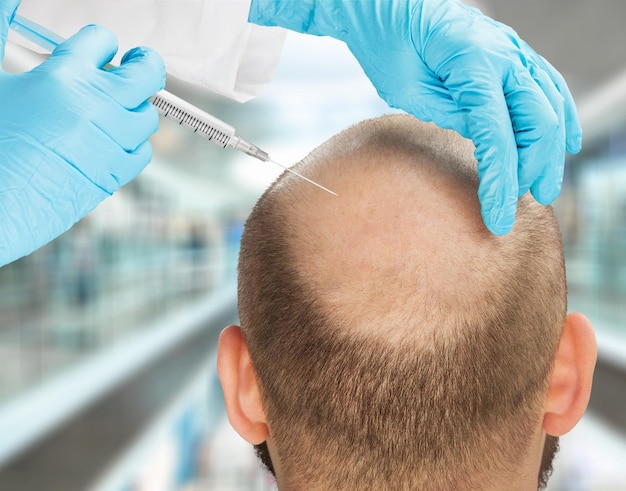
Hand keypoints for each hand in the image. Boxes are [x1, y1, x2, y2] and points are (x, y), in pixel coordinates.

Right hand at [0, 0, 164, 264]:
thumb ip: (1, 31)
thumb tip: (9, 0)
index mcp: (64, 77)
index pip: (101, 41)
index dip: (100, 42)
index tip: (99, 48)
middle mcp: (99, 106)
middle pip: (146, 73)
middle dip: (144, 63)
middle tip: (137, 62)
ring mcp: (113, 141)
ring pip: (147, 114)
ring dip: (135, 107)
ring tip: (117, 108)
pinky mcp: (116, 173)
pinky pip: (144, 152)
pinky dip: (135, 143)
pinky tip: (116, 142)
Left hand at [249, 0, 581, 234]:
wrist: (385, 2)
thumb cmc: (382, 36)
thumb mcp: (397, 80)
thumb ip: (435, 109)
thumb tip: (454, 138)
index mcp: (469, 55)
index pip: (495, 126)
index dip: (501, 176)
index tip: (499, 218)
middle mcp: (498, 49)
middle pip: (534, 117)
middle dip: (533, 167)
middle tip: (525, 209)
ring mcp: (508, 47)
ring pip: (548, 100)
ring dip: (550, 146)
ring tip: (546, 186)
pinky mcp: (507, 53)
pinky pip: (544, 83)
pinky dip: (558, 113)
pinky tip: (564, 139)